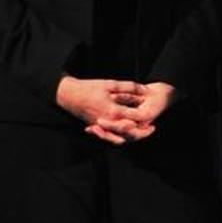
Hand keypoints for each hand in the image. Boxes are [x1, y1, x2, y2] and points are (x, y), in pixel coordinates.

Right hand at [55, 75, 173, 144]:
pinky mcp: (96, 128)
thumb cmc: (89, 88)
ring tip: (142, 133)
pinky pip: (110, 138)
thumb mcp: (109, 84)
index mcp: (112, 110)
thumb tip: (144, 89)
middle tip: (152, 129)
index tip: (153, 116)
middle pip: (129, 133)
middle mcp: (107, 122)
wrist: (69, 95)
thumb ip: (128, 87)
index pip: (133, 119)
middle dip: (142, 133)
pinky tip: (128, 135)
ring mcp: (101, 127)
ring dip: (132, 138)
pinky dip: (119, 138)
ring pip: (119, 138)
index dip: (144, 119)